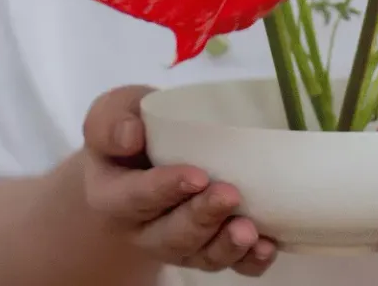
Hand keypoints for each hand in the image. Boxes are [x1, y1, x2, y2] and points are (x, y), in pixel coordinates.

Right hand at [80, 85, 276, 276]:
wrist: (142, 158)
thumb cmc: (132, 131)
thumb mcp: (112, 113)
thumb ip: (111, 122)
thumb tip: (131, 135)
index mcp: (113, 195)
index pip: (136, 198)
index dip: (166, 189)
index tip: (196, 176)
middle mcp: (144, 230)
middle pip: (172, 235)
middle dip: (202, 217)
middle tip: (229, 195)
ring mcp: (178, 244)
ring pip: (200, 255)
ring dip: (227, 245)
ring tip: (249, 230)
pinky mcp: (208, 248)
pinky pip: (230, 265)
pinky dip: (249, 261)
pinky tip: (266, 246)